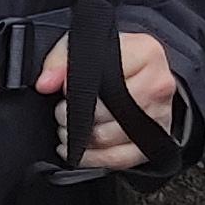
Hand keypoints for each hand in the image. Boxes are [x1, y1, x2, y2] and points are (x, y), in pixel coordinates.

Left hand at [35, 27, 181, 169]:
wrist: (144, 74)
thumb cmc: (115, 59)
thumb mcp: (86, 46)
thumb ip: (61, 59)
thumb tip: (45, 83)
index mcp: (146, 53)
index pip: (104, 77)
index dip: (77, 89)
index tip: (64, 91)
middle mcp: (158, 85)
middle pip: (106, 111)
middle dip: (74, 116)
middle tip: (62, 112)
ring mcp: (159, 116)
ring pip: (108, 137)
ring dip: (80, 138)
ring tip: (70, 127)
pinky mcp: (154, 142)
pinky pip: (119, 159)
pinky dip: (93, 158)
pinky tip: (78, 150)